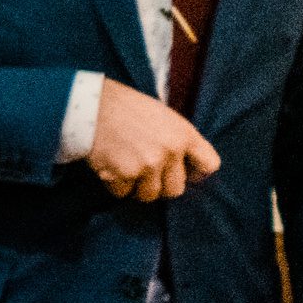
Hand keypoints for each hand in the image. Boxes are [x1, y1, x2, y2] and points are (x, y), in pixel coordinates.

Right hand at [88, 80, 222, 202]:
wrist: (92, 106)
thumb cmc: (127, 108)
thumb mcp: (163, 117)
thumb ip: (178, 140)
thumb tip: (183, 167)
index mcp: (184, 134)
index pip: (210, 165)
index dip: (196, 173)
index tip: (184, 173)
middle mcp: (170, 152)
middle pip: (175, 189)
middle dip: (160, 185)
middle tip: (145, 173)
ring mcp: (147, 165)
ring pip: (149, 195)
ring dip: (136, 187)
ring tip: (125, 168)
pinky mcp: (123, 175)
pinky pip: (122, 194)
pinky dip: (114, 185)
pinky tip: (109, 166)